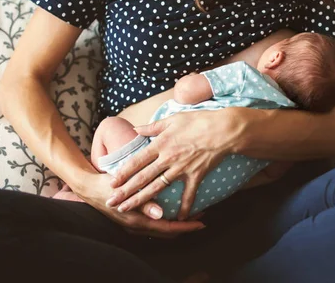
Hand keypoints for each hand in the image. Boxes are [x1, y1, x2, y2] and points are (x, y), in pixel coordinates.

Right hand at [74, 171, 205, 237]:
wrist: (88, 187)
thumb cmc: (108, 186)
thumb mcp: (125, 191)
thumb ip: (144, 203)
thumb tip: (161, 214)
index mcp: (137, 221)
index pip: (169, 228)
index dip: (187, 227)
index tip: (202, 223)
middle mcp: (137, 226)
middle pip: (168, 231)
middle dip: (186, 226)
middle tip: (202, 216)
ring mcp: (135, 224)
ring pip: (163, 228)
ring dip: (179, 222)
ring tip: (193, 212)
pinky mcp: (134, 219)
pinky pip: (156, 223)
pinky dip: (169, 219)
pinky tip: (175, 209)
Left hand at [106, 107, 246, 220]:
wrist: (223, 129)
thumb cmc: (199, 120)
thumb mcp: (173, 119)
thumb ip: (153, 127)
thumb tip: (136, 129)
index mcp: (161, 144)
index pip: (137, 161)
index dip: (123, 173)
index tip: (111, 183)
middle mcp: (168, 158)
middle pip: (142, 178)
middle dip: (125, 192)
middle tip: (112, 203)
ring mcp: (181, 168)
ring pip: (158, 188)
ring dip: (142, 200)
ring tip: (129, 209)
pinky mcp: (196, 175)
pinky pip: (189, 194)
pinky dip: (185, 206)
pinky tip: (179, 217)